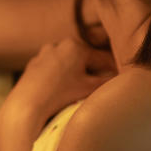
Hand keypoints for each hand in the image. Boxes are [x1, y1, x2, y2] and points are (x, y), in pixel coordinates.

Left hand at [0, 38, 116, 144]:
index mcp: (75, 46)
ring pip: (68, 64)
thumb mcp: (89, 89)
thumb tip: (123, 80)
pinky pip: (53, 70)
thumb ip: (107, 83)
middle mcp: (58, 44)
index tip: (121, 80)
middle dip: (93, 72)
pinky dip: (60, 77)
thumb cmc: (60, 96)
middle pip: (84, 59)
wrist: (26, 106)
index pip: (102, 58)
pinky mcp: (33, 65)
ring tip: (81, 90)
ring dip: (76, 74)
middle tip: (101, 87)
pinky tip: (62, 91)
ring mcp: (43, 54)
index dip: (113, 70)